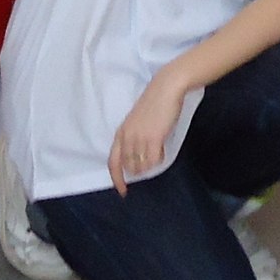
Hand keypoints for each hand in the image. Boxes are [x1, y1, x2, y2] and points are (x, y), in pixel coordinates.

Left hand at [107, 72, 188, 194]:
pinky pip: (153, 161)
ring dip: (149, 165)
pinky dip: (158, 160)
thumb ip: (133, 136)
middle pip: (128, 166)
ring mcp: (139, 138)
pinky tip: (162, 151)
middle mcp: (127, 137)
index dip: (116, 179)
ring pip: (141, 166)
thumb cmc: (154, 102)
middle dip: (138, 170)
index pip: (113, 162)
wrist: (166, 88)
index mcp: (120, 132)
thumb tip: (137, 156)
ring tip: (157, 152)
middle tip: (149, 163)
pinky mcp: (153, 138)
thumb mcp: (136, 121)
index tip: (123, 191)